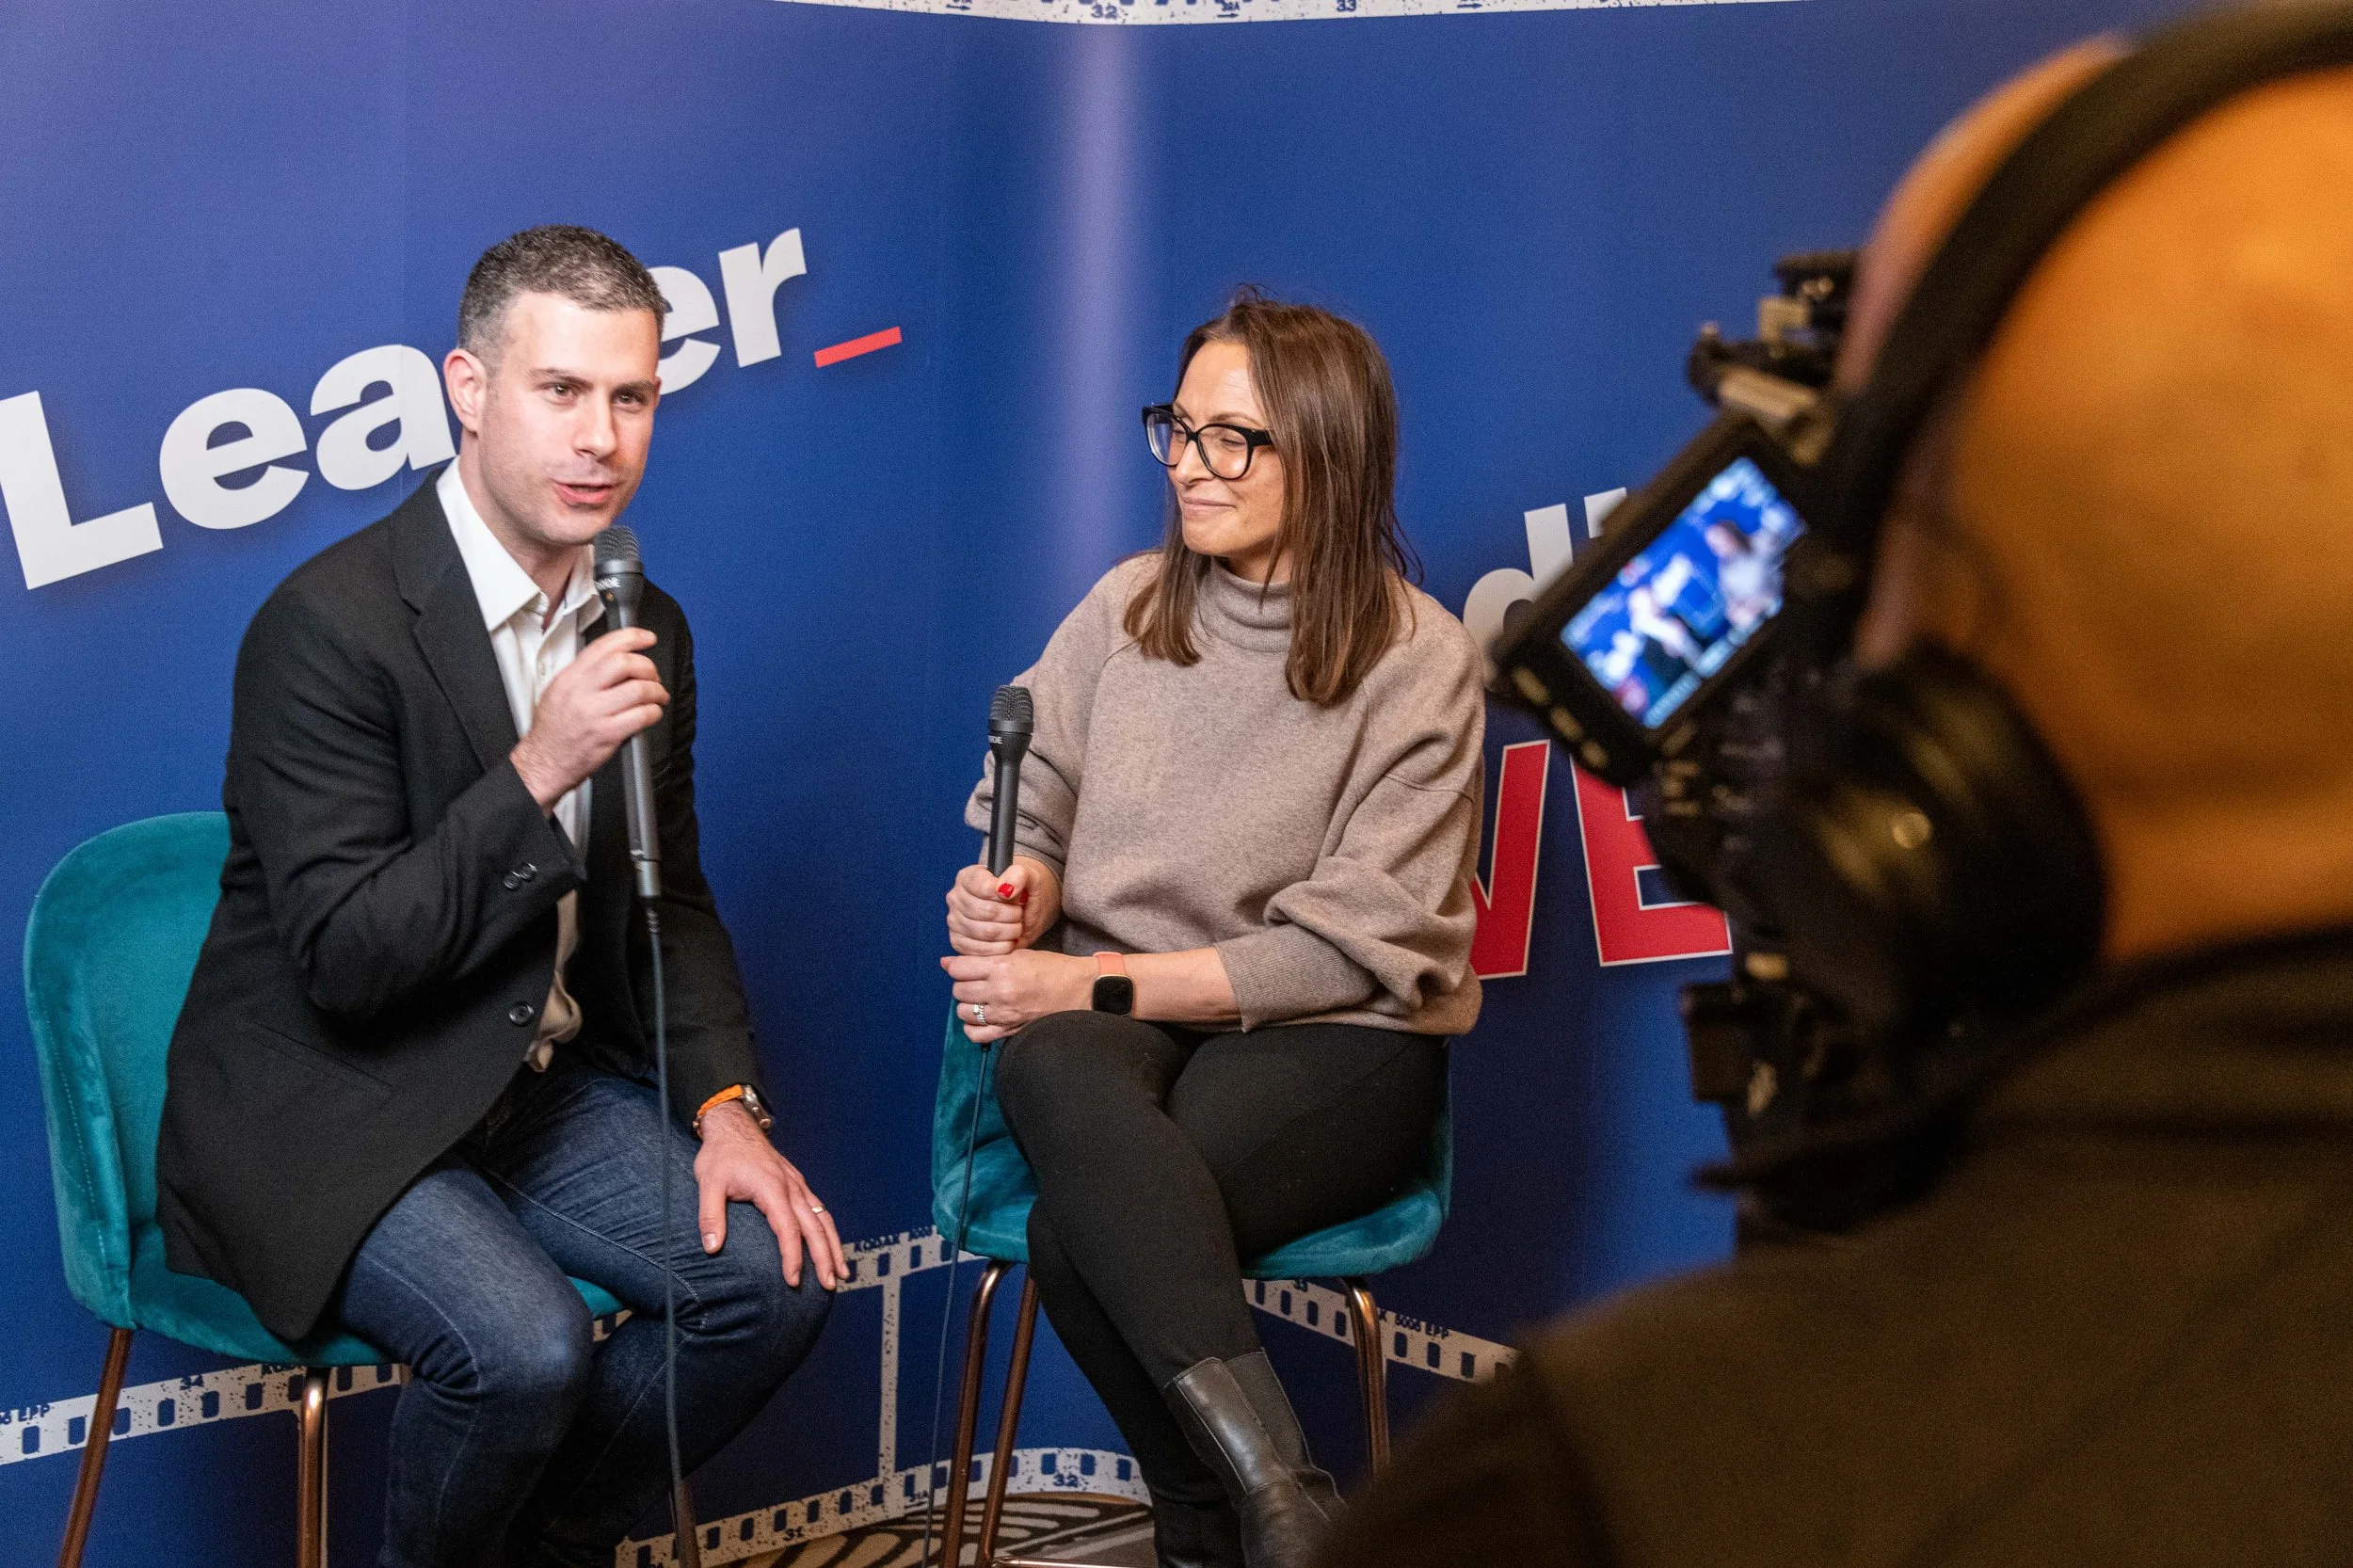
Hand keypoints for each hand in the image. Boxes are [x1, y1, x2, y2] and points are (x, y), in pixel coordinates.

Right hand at [511, 627, 668, 810]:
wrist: (544, 762)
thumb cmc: (553, 731)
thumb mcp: (558, 691)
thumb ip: (583, 673)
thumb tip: (613, 659)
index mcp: (570, 678)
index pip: (604, 646)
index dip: (631, 637)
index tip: (646, 638)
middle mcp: (582, 692)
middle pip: (624, 663)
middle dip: (647, 666)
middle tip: (653, 676)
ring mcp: (595, 713)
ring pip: (638, 689)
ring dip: (656, 691)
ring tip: (657, 696)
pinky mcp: (608, 734)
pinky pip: (642, 716)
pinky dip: (654, 712)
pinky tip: (652, 713)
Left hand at [693, 1101, 845, 1290]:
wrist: (733, 1127)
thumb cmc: (721, 1155)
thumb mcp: (708, 1183)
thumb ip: (710, 1215)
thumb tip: (711, 1247)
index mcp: (772, 1188)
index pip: (788, 1229)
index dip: (793, 1257)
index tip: (794, 1280)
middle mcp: (791, 1187)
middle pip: (814, 1227)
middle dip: (825, 1257)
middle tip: (832, 1284)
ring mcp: (797, 1185)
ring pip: (823, 1218)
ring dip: (834, 1246)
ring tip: (842, 1272)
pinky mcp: (798, 1184)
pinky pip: (819, 1210)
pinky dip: (828, 1230)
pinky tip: (831, 1245)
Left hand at [940, 948, 1095, 1042]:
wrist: (1082, 990)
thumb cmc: (1054, 969)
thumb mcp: (1021, 954)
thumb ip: (988, 959)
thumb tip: (950, 963)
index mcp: (1002, 967)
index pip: (959, 968)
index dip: (955, 966)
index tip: (960, 967)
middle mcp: (1000, 991)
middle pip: (959, 990)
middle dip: (963, 984)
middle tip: (975, 981)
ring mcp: (1004, 1014)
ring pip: (964, 1012)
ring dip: (967, 1004)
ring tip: (980, 999)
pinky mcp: (1010, 1030)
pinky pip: (976, 1034)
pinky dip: (973, 1027)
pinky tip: (981, 1018)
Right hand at [945, 856, 1060, 955]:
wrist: (1022, 908)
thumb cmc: (1021, 891)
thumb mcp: (1027, 876)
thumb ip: (1018, 875)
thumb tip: (1005, 888)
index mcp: (968, 877)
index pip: (985, 887)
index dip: (1005, 896)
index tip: (1016, 898)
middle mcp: (956, 898)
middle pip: (987, 912)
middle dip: (1012, 916)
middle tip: (1020, 914)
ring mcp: (954, 921)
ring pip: (986, 932)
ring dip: (1009, 932)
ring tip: (1016, 926)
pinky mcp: (958, 942)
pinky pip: (980, 950)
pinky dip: (1001, 948)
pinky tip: (1009, 941)